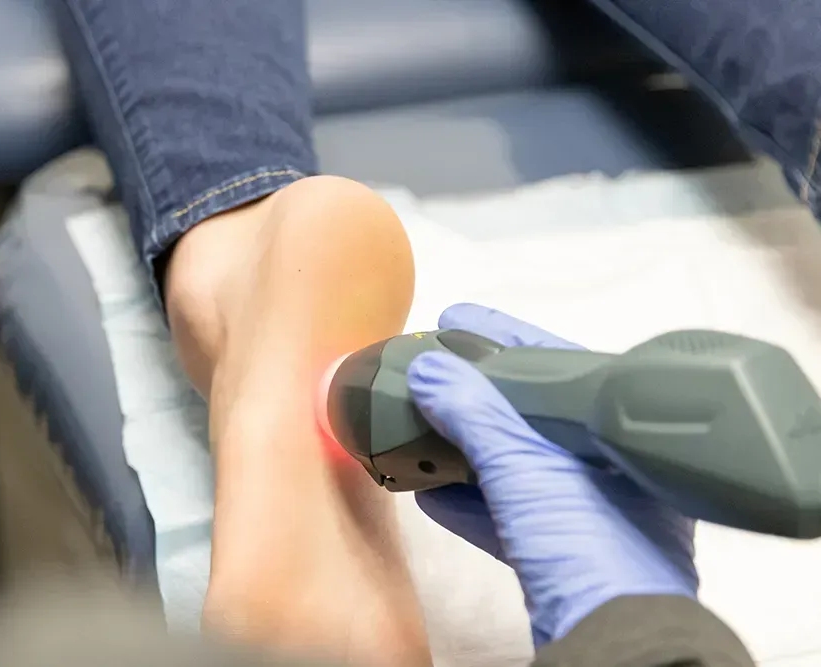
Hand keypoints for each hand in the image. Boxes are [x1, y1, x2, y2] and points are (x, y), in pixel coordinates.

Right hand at [407, 304, 697, 645]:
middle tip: (431, 375)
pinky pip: (509, 512)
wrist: (614, 635)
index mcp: (613, 428)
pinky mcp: (562, 550)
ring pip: (516, 464)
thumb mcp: (525, 465)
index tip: (457, 317)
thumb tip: (429, 372)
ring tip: (421, 429)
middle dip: (474, 397)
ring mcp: (586, 508)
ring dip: (466, 450)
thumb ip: (474, 414)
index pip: (551, 363)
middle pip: (528, 414)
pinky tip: (433, 494)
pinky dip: (471, 501)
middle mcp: (606, 463)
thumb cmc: (594, 545)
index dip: (500, 337)